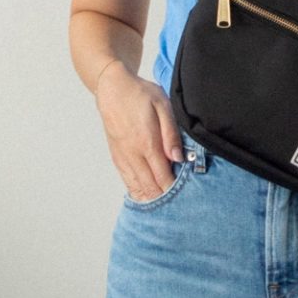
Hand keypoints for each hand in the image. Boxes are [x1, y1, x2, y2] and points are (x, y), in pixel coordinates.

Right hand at [95, 63, 184, 199]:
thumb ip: (171, 134)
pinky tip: (145, 197)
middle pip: (150, 186)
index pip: (163, 175)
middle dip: (164, 198)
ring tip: (164, 209)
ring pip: (137, 186)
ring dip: (150, 198)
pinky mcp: (116, 155)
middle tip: (178, 208)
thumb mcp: (162, 106)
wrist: (112, 87)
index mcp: (147, 142)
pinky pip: (126, 179)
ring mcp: (123, 156)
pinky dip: (136, 191)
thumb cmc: (140, 94)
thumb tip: (178, 158)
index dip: (174, 189)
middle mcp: (133, 153)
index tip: (186, 198)